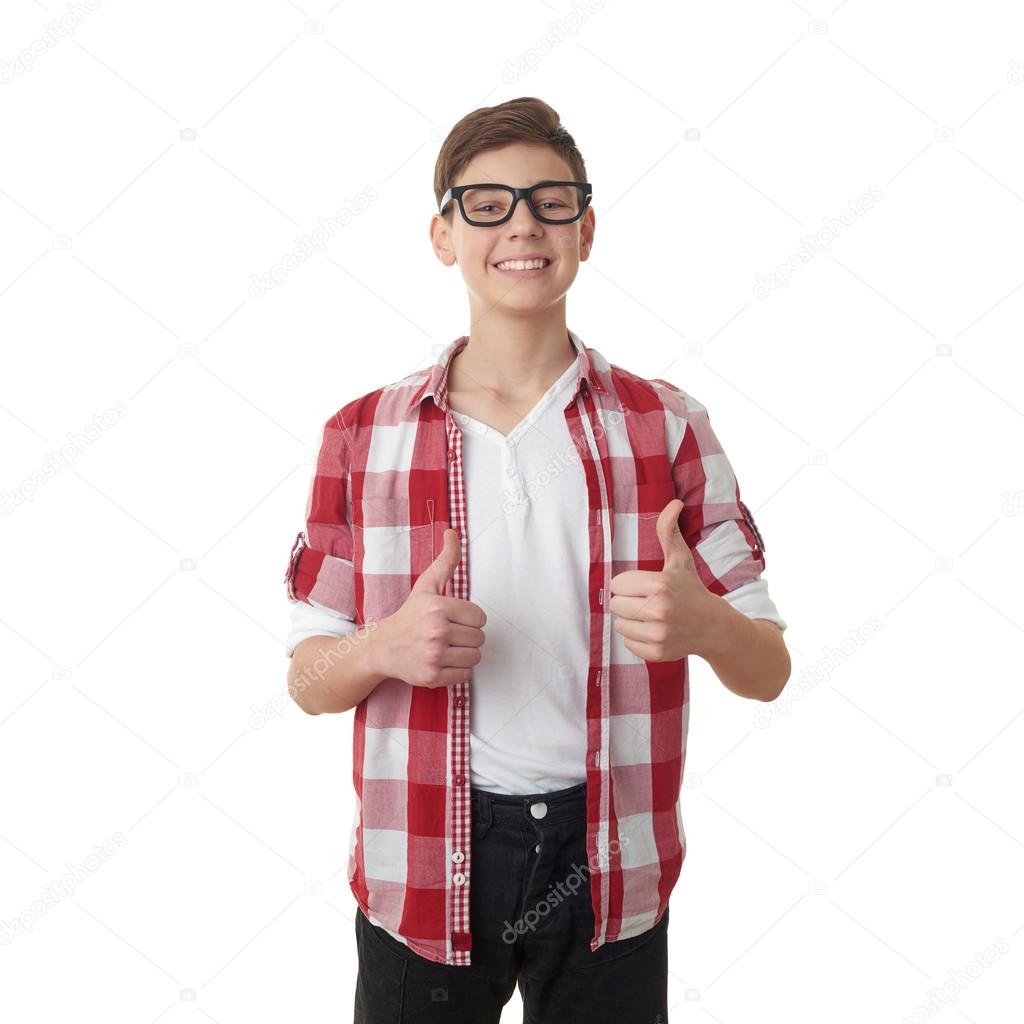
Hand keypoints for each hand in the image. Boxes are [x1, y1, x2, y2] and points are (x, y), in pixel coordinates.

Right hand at [374, 528, 486, 687]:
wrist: (382, 648)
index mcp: (438, 607)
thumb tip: (453, 532)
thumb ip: (446, 560)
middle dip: (466, 637)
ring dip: (464, 654)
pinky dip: (457, 671)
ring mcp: (434, 655)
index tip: (452, 619)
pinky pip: (466, 675)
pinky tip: (441, 661)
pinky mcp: (432, 676)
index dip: (468, 619)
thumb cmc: (409, 615)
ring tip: (445, 648)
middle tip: (446, 634)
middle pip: (479, 638)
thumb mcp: (427, 585)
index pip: (480, 618)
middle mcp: (436, 631)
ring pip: (475, 657)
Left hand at [608, 499, 719, 662]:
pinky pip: (627, 643)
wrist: (715, 627)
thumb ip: (669, 531)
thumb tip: (674, 502)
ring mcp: (658, 635)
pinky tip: (654, 630)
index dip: (627, 584)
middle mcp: (659, 611)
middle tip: (647, 601)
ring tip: (650, 616)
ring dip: (630, 620)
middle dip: (627, 602)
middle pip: (615, 605)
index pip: (616, 584)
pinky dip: (636, 638)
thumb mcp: (680, 560)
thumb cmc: (691, 589)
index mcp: (660, 585)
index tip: (643, 586)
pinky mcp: (657, 653)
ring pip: (619, 625)